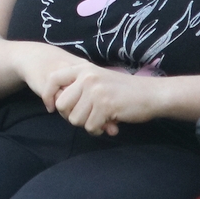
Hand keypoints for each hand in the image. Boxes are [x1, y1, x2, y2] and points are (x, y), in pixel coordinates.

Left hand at [21, 53, 163, 135]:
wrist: (152, 94)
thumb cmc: (124, 91)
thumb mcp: (99, 79)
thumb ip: (79, 86)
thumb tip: (55, 104)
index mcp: (83, 68)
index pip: (52, 79)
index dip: (48, 96)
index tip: (51, 108)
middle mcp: (87, 77)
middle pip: (62, 105)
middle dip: (71, 116)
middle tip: (86, 118)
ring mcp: (95, 90)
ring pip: (75, 119)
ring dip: (86, 124)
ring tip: (100, 120)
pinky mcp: (105, 105)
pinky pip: (90, 126)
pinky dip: (97, 130)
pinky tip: (107, 125)